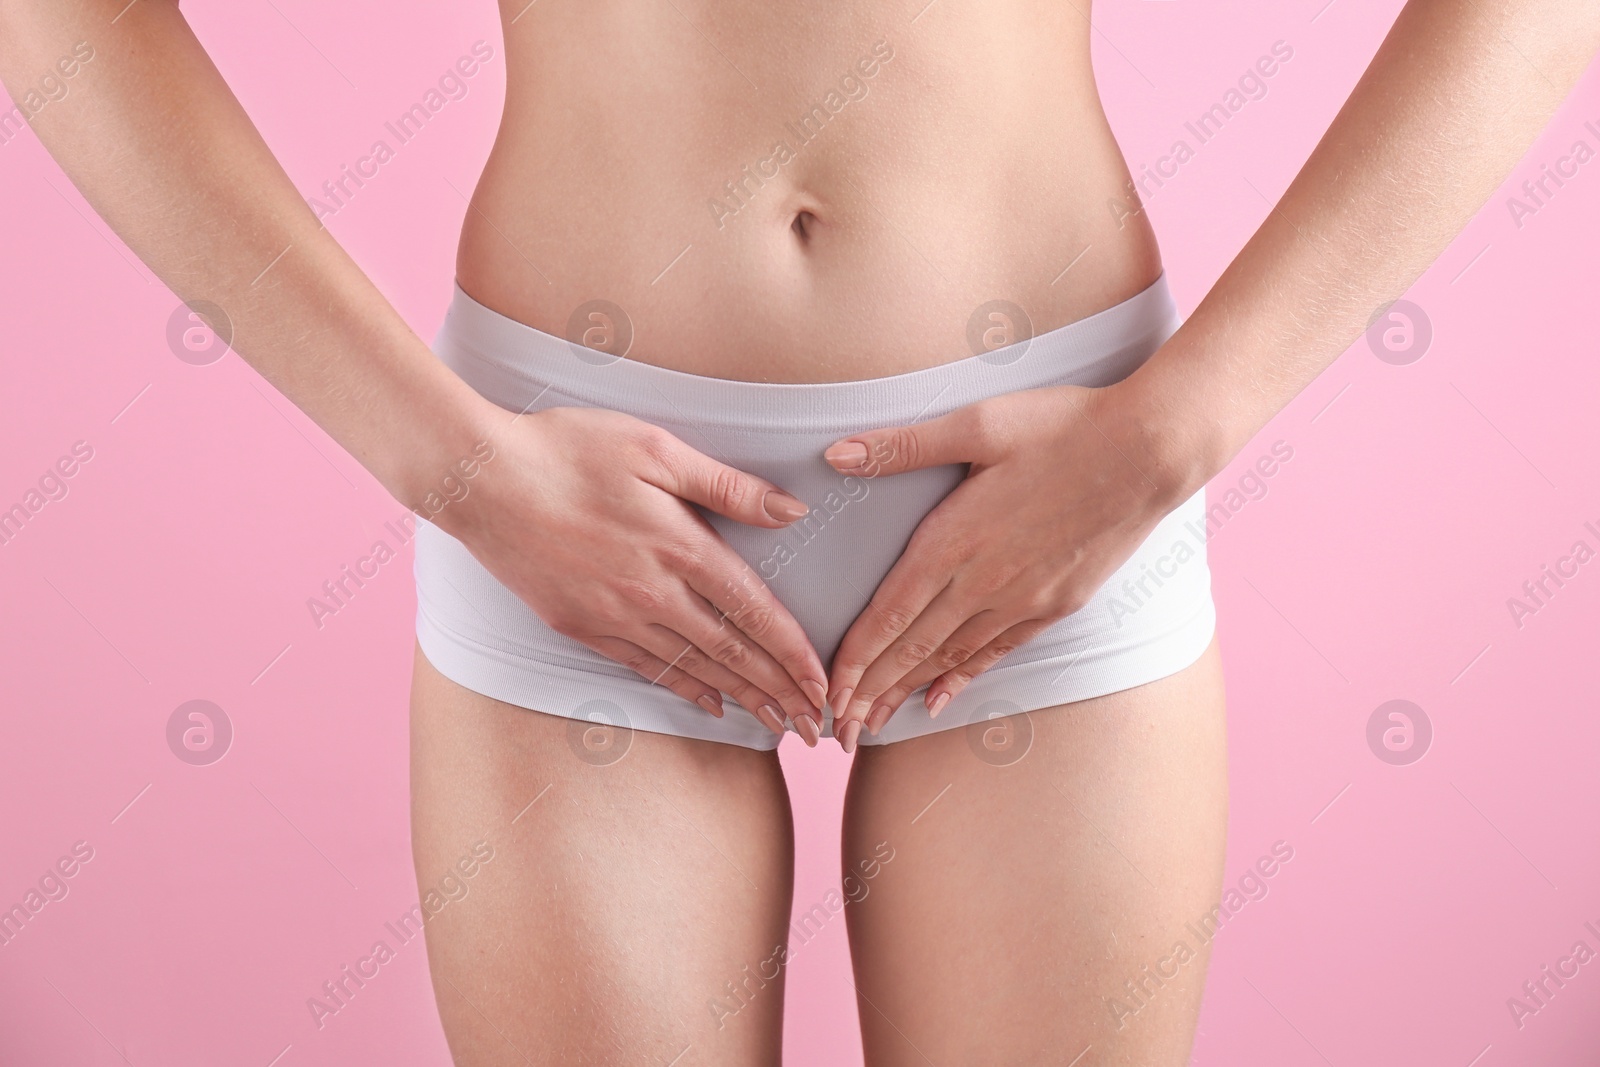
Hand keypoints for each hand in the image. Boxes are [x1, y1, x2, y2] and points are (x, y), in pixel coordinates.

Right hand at [444, 406, 828, 744]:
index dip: (793, 652)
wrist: (480, 479)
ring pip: (693, 668)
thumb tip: (791, 510)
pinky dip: (684, 690)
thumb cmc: (568, 449)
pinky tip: (709, 705)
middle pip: (731, 652)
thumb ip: (725, 486)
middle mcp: (653, 592)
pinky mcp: (580, 626)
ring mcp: (614, 615)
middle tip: (815, 727)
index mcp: (679, 545)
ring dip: (740, 699)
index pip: (754, 610)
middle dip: (779, 692)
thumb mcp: (654, 448)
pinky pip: (645, 668)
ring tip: (776, 725)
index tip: (824, 684)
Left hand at [821, 381, 1198, 750]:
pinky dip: (962, 678)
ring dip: (906, 694)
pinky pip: (997, 652)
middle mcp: (983, 583)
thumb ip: (903, 446)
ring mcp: (1022, 600)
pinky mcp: (1055, 605)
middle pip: (911, 651)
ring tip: (873, 726)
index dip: (852, 662)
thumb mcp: (978, 424)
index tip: (825, 696)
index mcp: (953, 540)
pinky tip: (940, 699)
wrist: (1151, 452)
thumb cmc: (1064, 426)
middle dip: (868, 695)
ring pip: (950, 659)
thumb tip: (835, 453)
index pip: (887, 617)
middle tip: (836, 733)